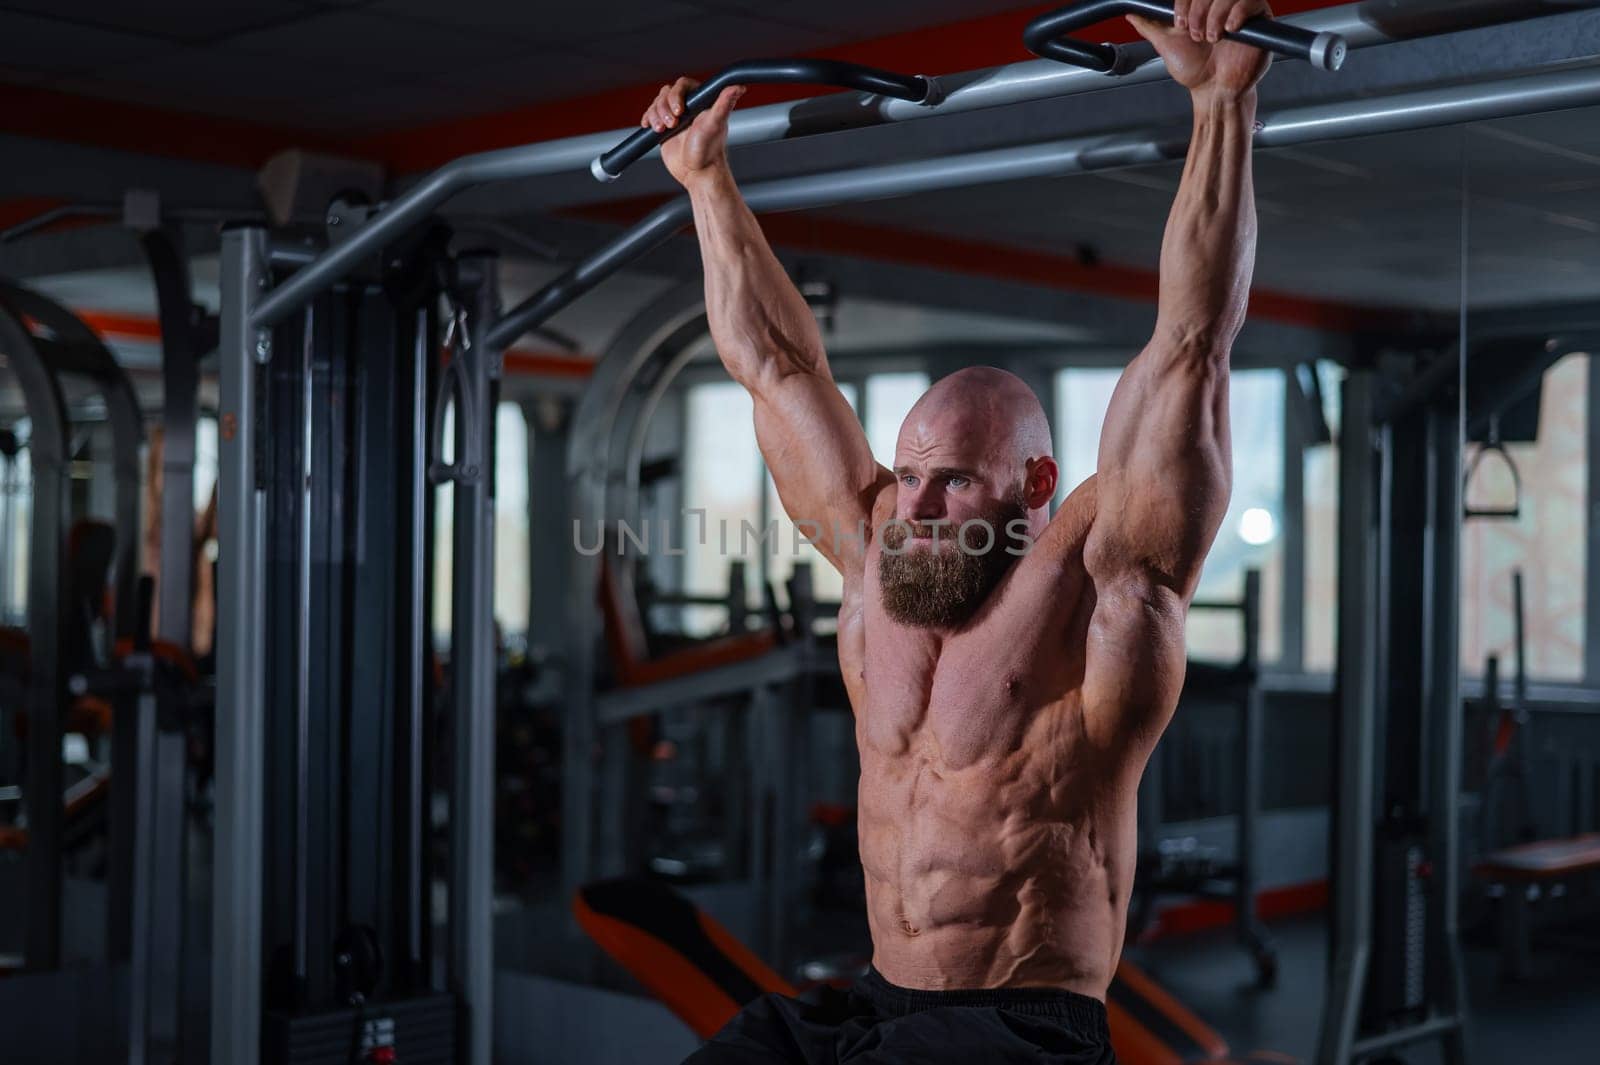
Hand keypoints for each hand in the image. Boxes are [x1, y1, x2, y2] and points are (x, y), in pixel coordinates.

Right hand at [641, 77, 746, 187]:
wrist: (696, 172)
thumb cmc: (708, 151)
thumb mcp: (714, 124)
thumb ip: (724, 104)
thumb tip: (738, 87)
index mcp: (700, 101)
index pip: (682, 85)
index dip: (676, 96)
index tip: (679, 111)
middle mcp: (687, 106)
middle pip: (666, 93)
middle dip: (664, 108)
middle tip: (672, 125)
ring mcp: (674, 116)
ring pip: (656, 103)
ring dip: (655, 115)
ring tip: (663, 130)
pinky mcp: (664, 126)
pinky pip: (650, 114)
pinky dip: (648, 118)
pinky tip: (651, 127)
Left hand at [1126, 0, 1272, 99]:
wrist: (1213, 91)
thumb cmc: (1195, 70)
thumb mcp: (1166, 45)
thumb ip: (1150, 26)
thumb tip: (1132, 13)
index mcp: (1202, 6)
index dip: (1185, 2)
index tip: (1179, 22)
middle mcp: (1221, 5)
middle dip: (1198, 10)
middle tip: (1195, 34)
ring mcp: (1240, 10)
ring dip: (1215, 15)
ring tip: (1211, 38)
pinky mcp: (1260, 20)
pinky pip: (1252, 1)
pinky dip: (1236, 14)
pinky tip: (1228, 30)